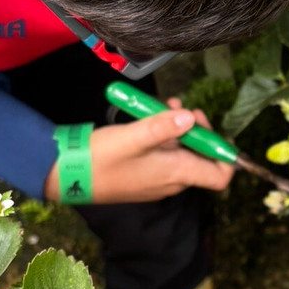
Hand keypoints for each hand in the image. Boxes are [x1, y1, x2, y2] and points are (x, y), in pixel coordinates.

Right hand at [44, 99, 234, 203]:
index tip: (208, 128)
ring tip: (162, 107)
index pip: (221, 175)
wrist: (64, 177)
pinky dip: (164, 138)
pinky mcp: (144, 177)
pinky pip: (165, 157)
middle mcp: (172, 182)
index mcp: (177, 174)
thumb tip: (191, 118)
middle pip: (202, 158)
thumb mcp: (133, 136)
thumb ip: (163, 126)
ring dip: (178, 130)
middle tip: (180, 107)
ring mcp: (158, 181)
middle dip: (196, 130)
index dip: (224, 153)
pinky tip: (149, 120)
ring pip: (182, 154)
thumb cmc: (100, 158)